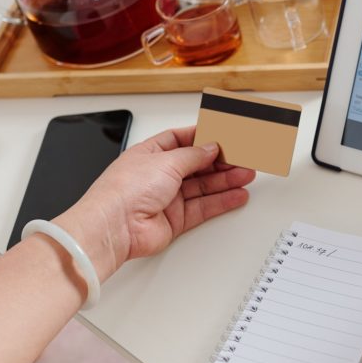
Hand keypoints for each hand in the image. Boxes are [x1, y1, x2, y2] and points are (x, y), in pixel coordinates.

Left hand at [54, 127, 255, 280]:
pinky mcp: (174, 220)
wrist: (115, 227)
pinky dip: (221, 201)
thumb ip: (193, 155)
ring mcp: (166, 198)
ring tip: (246, 174)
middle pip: (196, 165)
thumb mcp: (165, 161)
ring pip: (203, 187)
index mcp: (149, 153)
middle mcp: (157, 176)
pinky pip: (203, 208)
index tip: (224, 135)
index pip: (181, 140)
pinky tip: (237, 195)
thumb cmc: (124, 190)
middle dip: (220, 161)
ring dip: (226, 180)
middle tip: (242, 157)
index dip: (202, 137)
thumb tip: (210, 147)